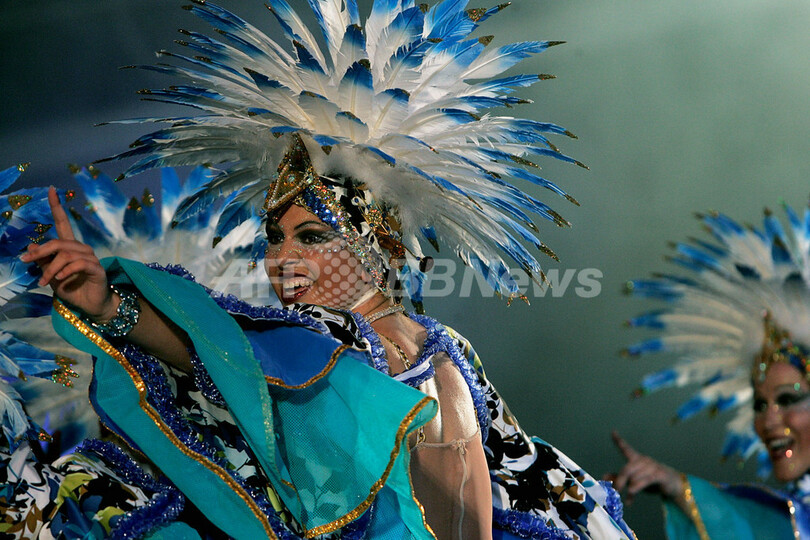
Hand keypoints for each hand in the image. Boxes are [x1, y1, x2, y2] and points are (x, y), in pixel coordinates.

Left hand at [20, 187, 115, 320]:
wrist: (90, 305)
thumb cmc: (72, 289)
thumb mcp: (51, 275)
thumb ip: (43, 262)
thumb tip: (31, 247)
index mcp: (70, 247)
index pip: (63, 222)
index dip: (57, 206)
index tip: (51, 190)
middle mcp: (81, 248)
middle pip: (58, 242)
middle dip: (40, 252)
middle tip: (26, 261)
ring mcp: (90, 257)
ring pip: (65, 254)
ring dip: (50, 269)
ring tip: (44, 281)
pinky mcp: (96, 268)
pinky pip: (78, 264)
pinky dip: (65, 271)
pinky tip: (60, 279)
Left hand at [605, 431, 682, 504]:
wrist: (674, 485)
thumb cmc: (651, 480)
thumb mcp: (634, 479)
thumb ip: (619, 477)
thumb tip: (604, 477)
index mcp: (637, 459)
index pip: (626, 448)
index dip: (619, 440)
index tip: (613, 432)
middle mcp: (644, 460)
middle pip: (627, 469)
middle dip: (620, 481)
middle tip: (615, 491)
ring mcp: (652, 466)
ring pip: (635, 477)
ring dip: (629, 490)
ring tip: (628, 499)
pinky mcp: (660, 475)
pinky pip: (644, 482)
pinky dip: (635, 491)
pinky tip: (630, 499)